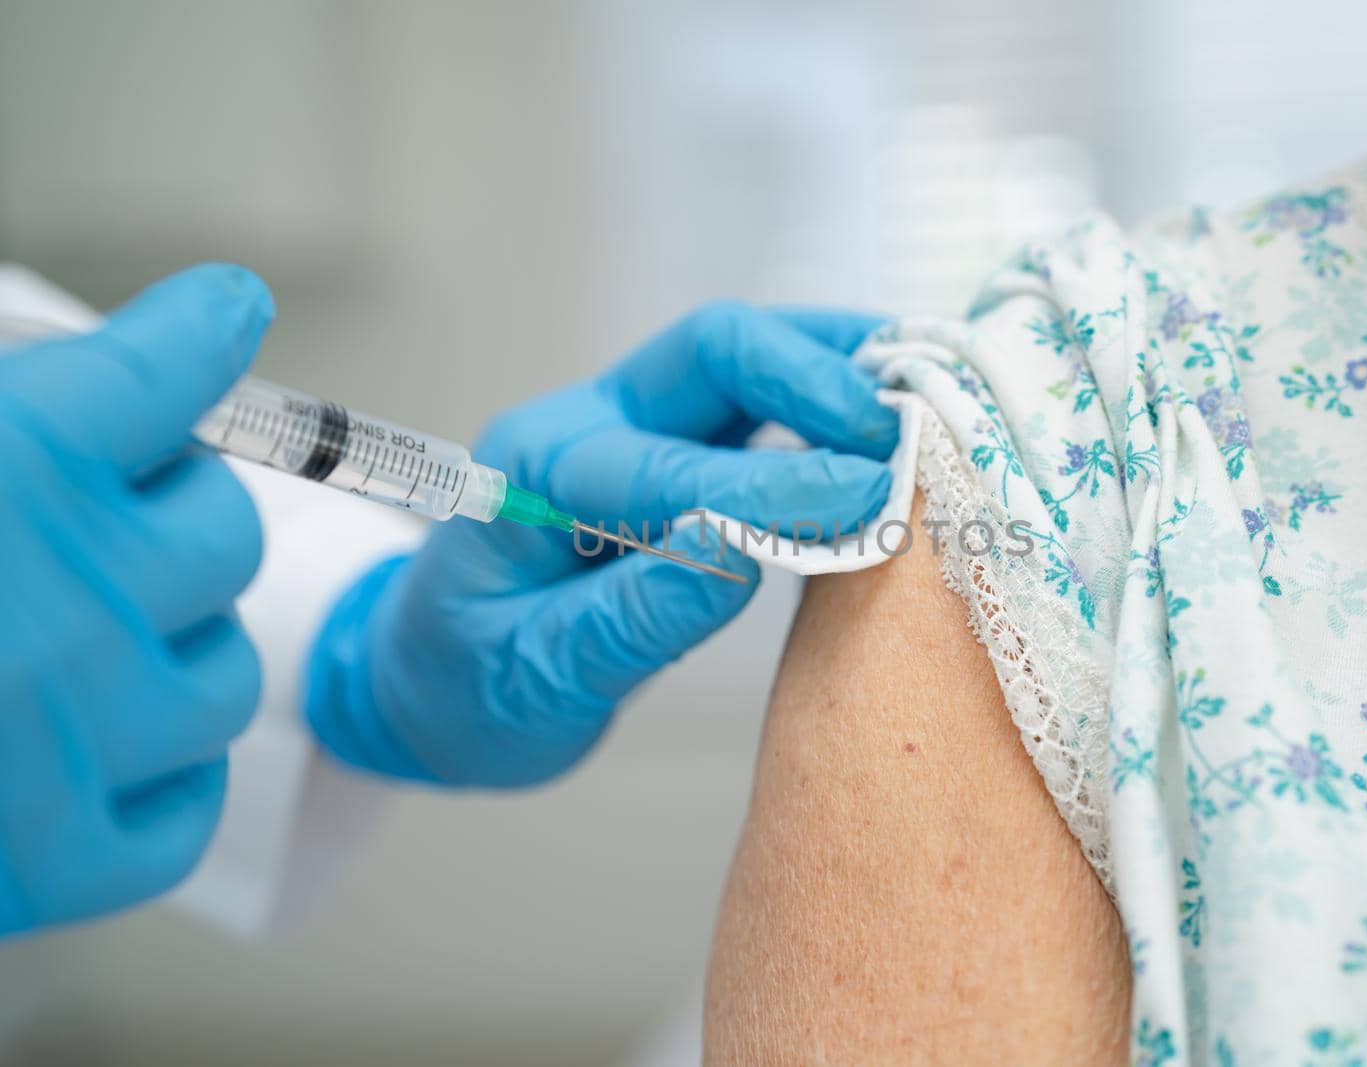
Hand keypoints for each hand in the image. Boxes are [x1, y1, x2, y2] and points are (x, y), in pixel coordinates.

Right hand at [0, 265, 272, 935]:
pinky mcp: (56, 861)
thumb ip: (2, 425)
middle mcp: (71, 596)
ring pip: (226, 674)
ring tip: (89, 652)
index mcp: (12, 465)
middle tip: (111, 529)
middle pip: (223, 532)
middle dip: (175, 520)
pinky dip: (159, 782)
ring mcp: (78, 736)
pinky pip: (184, 814)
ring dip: (174, 655)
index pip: (162, 371)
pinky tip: (107, 756)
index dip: (195, 335)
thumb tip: (72, 399)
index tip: (219, 316)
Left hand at [307, 302, 893, 785]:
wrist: (431, 681)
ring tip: (923, 391)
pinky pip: (756, 397)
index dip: (776, 484)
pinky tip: (888, 411)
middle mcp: (585, 424)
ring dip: (834, 367)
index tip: (870, 501)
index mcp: (536, 475)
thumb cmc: (470, 690)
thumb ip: (632, 616)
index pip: (670, 465)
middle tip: (903, 435)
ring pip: (744, 357)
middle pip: (714, 350)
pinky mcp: (670, 445)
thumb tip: (736, 555)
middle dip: (812, 380)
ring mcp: (628, 424)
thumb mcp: (536, 677)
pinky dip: (828, 395)